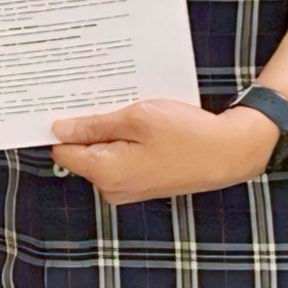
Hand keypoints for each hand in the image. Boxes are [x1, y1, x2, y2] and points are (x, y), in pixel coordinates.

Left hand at [48, 99, 276, 207]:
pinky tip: (139, 124)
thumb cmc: (186, 134)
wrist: (228, 153)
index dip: (60, 127)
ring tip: (126, 107)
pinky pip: (120, 160)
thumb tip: (59, 129)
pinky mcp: (141, 184)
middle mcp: (111, 188)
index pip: (62, 151)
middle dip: (87, 126)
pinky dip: (124, 142)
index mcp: (105, 172)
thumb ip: (94, 126)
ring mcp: (127, 190)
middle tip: (99, 97)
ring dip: (108, 132)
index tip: (62, 104)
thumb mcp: (136, 119)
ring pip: (101, 155)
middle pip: (81, 153)